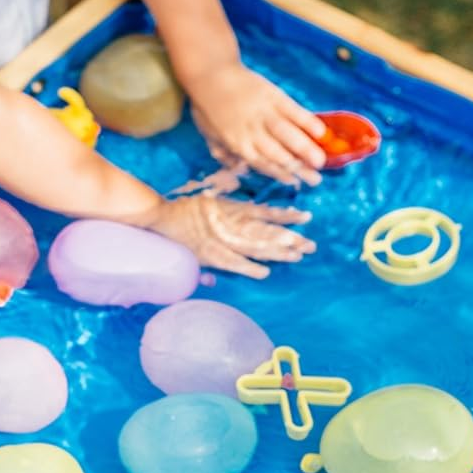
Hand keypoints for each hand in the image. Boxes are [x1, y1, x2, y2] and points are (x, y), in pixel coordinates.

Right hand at [136, 196, 313, 278]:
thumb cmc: (184, 208)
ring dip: (276, 252)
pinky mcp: (210, 253)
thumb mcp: (211, 200)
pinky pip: (233, 262)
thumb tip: (254, 209)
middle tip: (311, 245)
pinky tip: (265, 273)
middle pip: (266, 231)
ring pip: (255, 246)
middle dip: (290, 239)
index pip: (266, 212)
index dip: (286, 216)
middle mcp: (231, 223)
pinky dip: (249, 267)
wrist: (161, 216)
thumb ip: (231, 208)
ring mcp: (221, 238)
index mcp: (233, 208)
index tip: (306, 217)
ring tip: (297, 257)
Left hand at [186, 61, 326, 185]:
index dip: (280, 174)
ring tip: (321, 161)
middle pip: (278, 154)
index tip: (296, 183)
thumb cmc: (207, 106)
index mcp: (237, 144)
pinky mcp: (272, 95)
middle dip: (298, 168)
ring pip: (287, 135)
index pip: (263, 164)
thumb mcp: (208, 135)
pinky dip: (307, 121)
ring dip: (305, 149)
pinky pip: (292, 110)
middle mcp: (252, 132)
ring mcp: (264, 113)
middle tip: (316, 179)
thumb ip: (223, 153)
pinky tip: (320, 132)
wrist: (209, 73)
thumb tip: (237, 168)